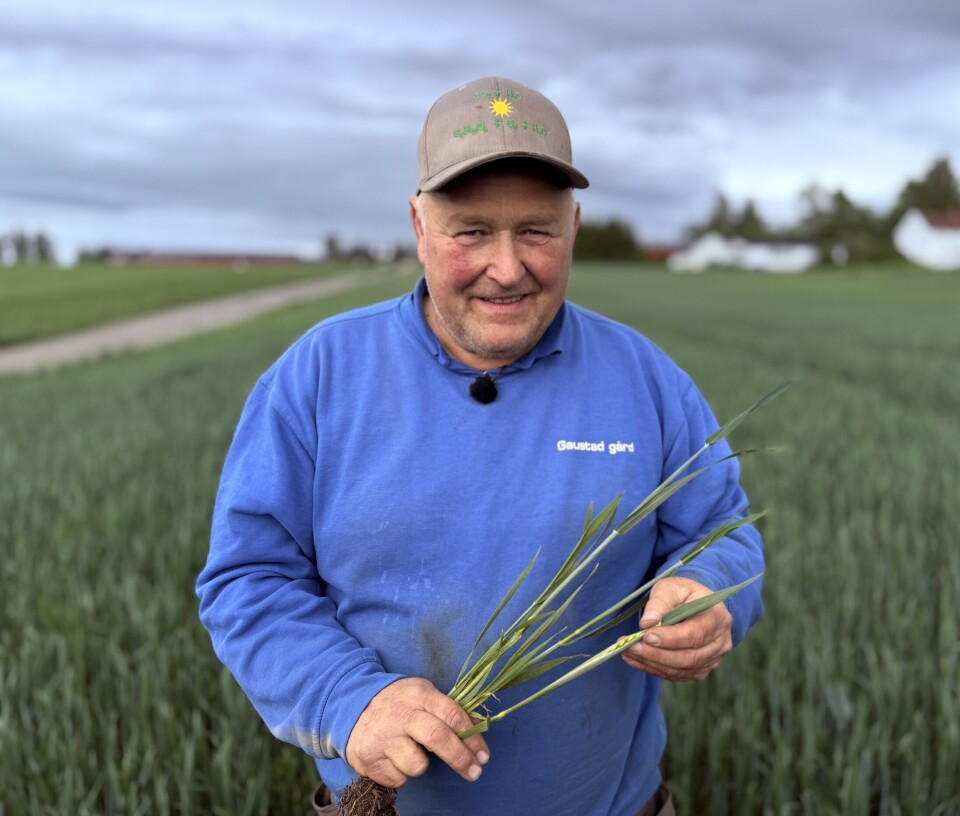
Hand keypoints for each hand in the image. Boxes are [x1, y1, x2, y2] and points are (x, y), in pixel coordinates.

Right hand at [344, 677, 489, 788]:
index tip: (484, 755)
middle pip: (438, 738)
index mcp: (418, 695)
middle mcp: (400, 714)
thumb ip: (448, 710)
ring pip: (418, 765)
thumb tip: (479, 728)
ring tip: (414, 752)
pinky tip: (395, 758)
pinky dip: (402, 773)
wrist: (352, 704)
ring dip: (423, 765)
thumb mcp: (422, 695)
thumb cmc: (398, 702)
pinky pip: (399, 779)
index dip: (473, 738)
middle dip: (461, 758)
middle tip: (475, 772)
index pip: (452, 715)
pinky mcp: (368, 759)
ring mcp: (383, 737)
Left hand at [621, 576, 732, 681]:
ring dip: (652, 663)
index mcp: (717, 617)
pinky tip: (636, 660)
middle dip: (657, 654)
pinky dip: (655, 669)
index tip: (646, 636)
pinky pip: (677, 674)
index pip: (695, 634)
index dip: (670, 639)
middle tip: (631, 647)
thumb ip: (660, 602)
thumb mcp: (671, 587)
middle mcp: (720, 642)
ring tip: (628, 652)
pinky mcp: (700, 669)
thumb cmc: (683, 593)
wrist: (695, 602)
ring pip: (682, 669)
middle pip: (689, 657)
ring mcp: (712, 659)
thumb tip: (647, 623)